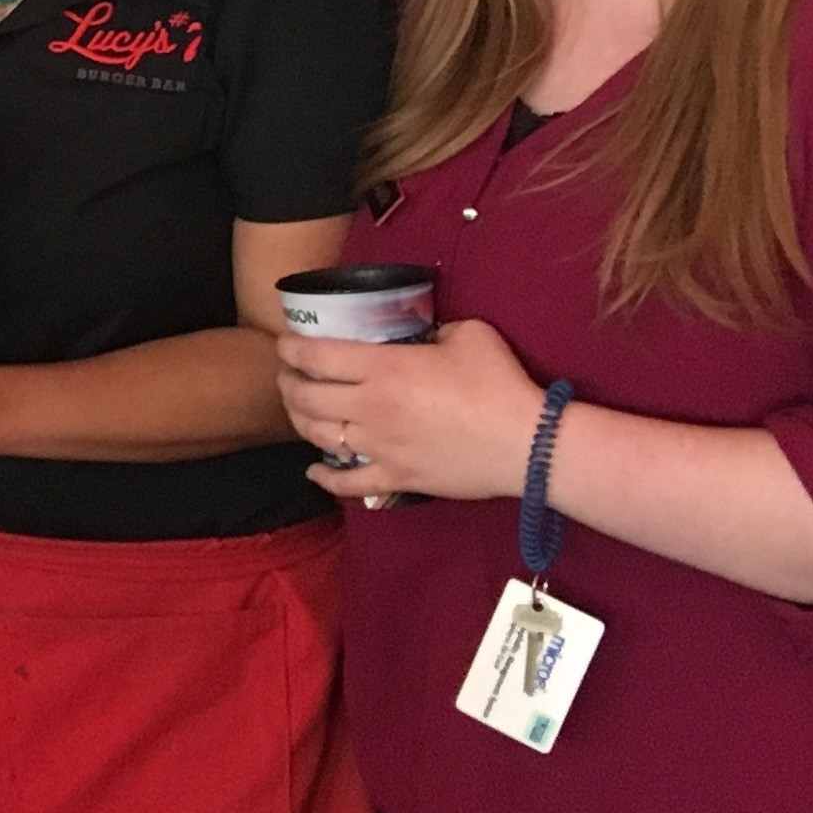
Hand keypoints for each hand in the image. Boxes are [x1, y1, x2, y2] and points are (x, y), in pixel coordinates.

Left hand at [278, 318, 547, 506]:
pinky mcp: (396, 478)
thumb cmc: (499, 384)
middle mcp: (371, 407)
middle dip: (288, 384)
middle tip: (288, 375)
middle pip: (306, 397)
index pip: (315, 357)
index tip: (285, 344)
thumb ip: (435, 329)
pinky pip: (347, 483)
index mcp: (383, 369)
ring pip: (318, 436)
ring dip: (299, 422)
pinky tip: (313, 471)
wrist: (527, 445)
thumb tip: (424, 336)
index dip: (290, 349)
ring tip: (298, 411)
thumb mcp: (468, 334)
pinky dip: (324, 478)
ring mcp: (380, 447)